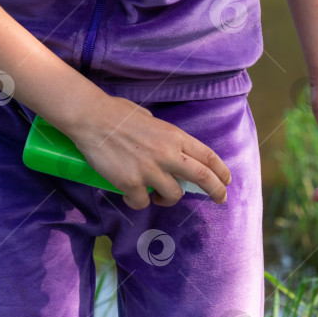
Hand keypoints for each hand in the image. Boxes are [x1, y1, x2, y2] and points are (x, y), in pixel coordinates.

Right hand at [64, 95, 230, 209]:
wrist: (91, 118)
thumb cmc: (117, 114)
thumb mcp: (150, 119)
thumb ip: (164, 136)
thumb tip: (168, 148)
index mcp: (174, 136)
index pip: (207, 156)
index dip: (221, 170)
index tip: (226, 181)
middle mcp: (167, 153)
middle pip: (202, 177)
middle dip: (215, 191)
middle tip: (219, 199)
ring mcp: (149, 170)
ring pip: (174, 195)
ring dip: (168, 200)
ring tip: (157, 197)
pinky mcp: (131, 183)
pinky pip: (143, 202)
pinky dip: (138, 202)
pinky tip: (131, 196)